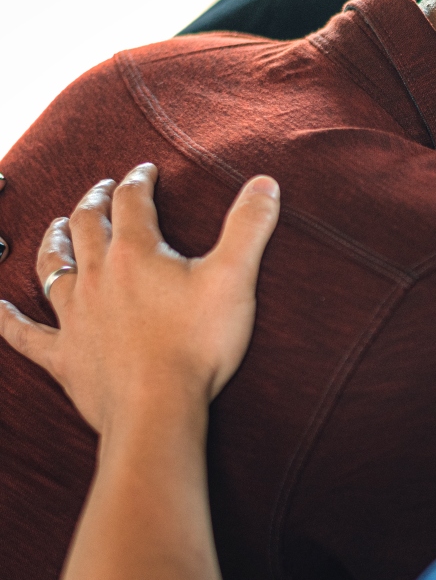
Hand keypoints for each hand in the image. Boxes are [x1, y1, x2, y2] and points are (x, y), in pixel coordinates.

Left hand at [0, 163, 280, 435]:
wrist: (157, 408)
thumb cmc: (198, 344)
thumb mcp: (234, 278)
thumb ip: (249, 226)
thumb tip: (265, 182)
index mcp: (136, 254)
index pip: (132, 202)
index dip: (139, 181)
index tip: (145, 171)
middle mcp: (97, 276)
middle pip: (86, 226)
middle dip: (94, 202)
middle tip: (101, 190)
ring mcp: (74, 316)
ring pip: (52, 267)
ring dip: (53, 242)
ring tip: (56, 227)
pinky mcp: (63, 355)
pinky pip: (25, 334)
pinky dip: (7, 320)